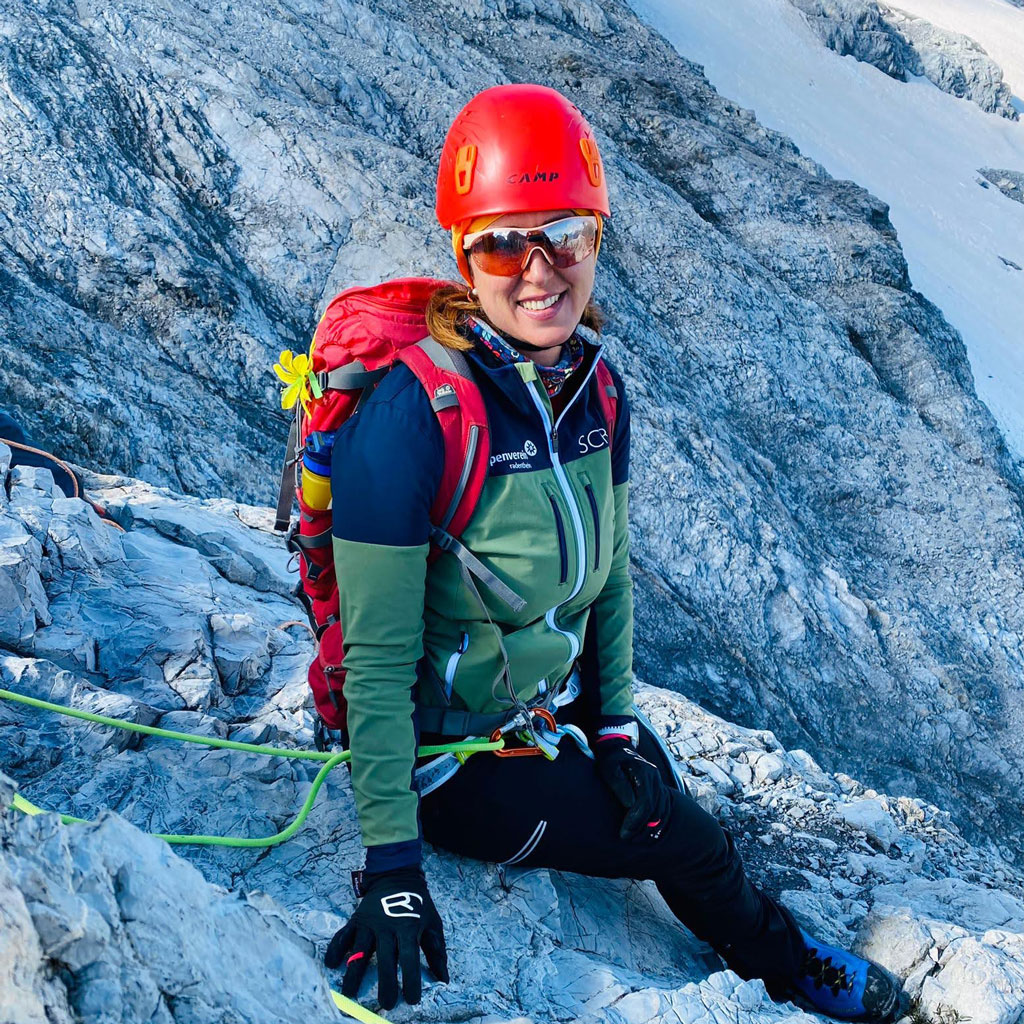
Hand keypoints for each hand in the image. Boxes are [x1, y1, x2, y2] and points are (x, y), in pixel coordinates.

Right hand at [324, 867, 448, 1008]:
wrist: (397, 874)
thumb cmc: (418, 903)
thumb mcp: (432, 922)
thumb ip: (437, 951)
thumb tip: (443, 979)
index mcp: (408, 927)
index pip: (409, 958)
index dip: (411, 979)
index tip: (412, 999)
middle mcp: (387, 926)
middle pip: (385, 958)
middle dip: (385, 983)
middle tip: (386, 1004)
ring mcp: (369, 922)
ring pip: (360, 950)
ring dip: (354, 973)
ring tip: (350, 994)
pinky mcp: (356, 919)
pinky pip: (343, 935)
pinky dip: (336, 949)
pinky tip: (331, 964)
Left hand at [595, 739, 672, 841]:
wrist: (617, 748)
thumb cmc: (610, 759)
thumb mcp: (608, 768)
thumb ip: (619, 784)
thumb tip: (630, 803)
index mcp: (644, 772)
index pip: (645, 802)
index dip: (636, 820)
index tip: (624, 832)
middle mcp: (655, 778)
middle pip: (655, 809)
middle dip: (642, 828)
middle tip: (627, 839)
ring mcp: (658, 783)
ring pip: (661, 811)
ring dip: (650, 828)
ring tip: (636, 840)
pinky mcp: (657, 789)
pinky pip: (662, 809)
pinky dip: (656, 824)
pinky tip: (646, 834)